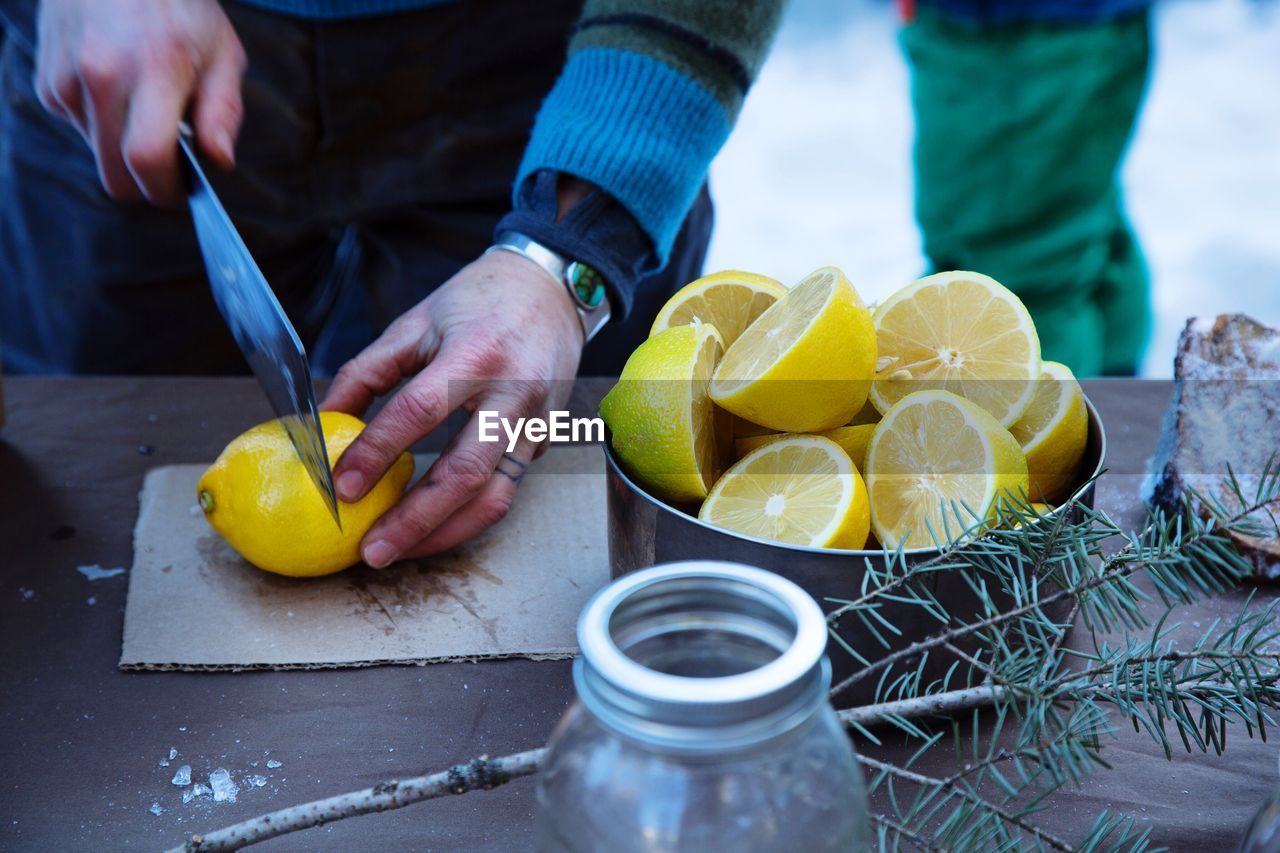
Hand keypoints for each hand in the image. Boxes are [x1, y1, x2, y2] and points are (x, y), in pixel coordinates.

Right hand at [34, 0, 246, 203]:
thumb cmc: (180, 9)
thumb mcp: (222, 54)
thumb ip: (223, 113)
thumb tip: (219, 163)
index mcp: (151, 70)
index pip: (147, 158)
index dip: (166, 189)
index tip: (183, 190)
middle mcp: (100, 76)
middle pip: (115, 174)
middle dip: (146, 183)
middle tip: (173, 165)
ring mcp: (66, 80)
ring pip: (99, 155)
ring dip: (124, 150)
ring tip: (146, 107)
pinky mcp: (47, 83)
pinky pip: (80, 130)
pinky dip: (104, 125)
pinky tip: (120, 90)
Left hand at [322, 249, 584, 564]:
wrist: (552, 290)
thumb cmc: (480, 302)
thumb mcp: (415, 323)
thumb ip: (367, 371)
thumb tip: (325, 422)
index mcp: (476, 354)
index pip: (420, 412)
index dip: (377, 452)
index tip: (342, 486)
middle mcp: (512, 393)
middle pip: (464, 473)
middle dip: (414, 520)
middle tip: (372, 550)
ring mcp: (535, 422)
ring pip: (495, 497)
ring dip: (445, 533)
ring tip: (400, 552)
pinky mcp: (544, 440)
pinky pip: (506, 488)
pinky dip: (467, 515)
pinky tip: (432, 526)